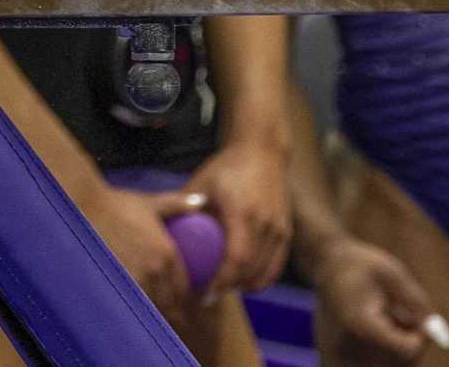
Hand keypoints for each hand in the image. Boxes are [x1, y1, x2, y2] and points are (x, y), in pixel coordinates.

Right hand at [76, 183, 192, 317]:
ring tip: (148, 304)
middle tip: (164, 304)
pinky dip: (134, 303)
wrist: (86, 207)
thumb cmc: (117, 204)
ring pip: (151, 306)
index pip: (183, 287)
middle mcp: (155, 269)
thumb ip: (178, 204)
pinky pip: (131, 301)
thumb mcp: (150, 203)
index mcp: (168, 253)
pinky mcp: (116, 282)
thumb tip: (201, 201)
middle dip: (169, 306)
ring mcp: (136, 278)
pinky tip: (129, 299)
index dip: (182, 295)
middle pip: (169, 302)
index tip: (178, 295)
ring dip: (152, 307)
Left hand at [178, 142, 290, 294]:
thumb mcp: (202, 184)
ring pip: (264, 274)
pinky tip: (242, 281)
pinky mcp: (286, 233)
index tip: (204, 293)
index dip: (221, 282)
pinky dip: (260, 280)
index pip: (236, 260)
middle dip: (229, 289)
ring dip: (243, 286)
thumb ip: (184, 208)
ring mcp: (279, 230)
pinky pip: (275, 268)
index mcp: (242, 213)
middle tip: (208, 295)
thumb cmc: (227, 167)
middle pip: (250, 272)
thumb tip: (162, 231)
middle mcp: (265, 224)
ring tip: (222, 288)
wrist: (262, 151)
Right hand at [314, 236, 441, 362]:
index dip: (420, 333)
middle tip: (395, 314)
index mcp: (360, 324)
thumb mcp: (395, 275)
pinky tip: (371, 337)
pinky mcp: (333, 364)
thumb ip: (420, 306)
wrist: (325, 266)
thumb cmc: (363, 266)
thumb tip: (445, 339)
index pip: (410, 351)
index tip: (410, 311)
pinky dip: (380, 358)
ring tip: (383, 323)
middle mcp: (346, 348)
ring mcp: (337, 360)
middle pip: (400, 364)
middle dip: (409, 343)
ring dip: (396, 352)